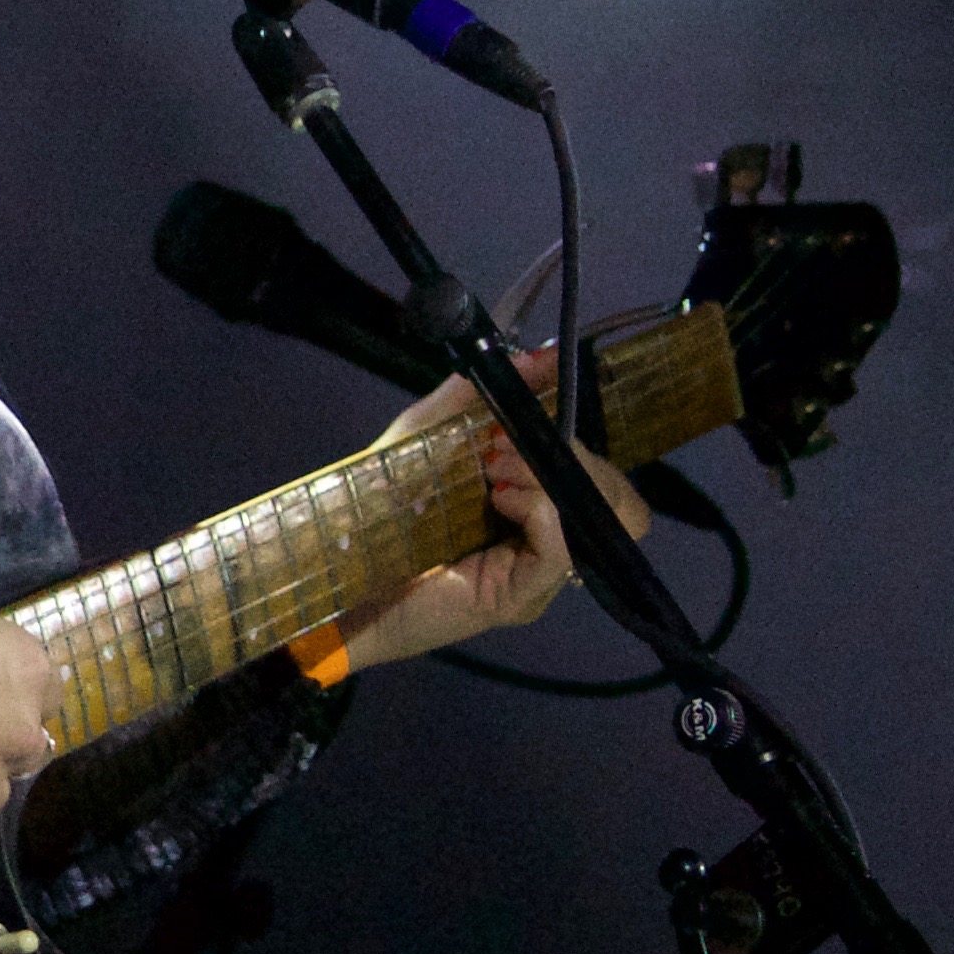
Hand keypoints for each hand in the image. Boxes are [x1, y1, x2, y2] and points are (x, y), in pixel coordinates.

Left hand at [333, 345, 652, 674]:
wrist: (336, 571)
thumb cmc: (377, 506)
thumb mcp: (429, 432)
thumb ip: (481, 392)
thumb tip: (539, 354)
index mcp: (537, 507)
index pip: (607, 481)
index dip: (581, 447)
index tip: (521, 422)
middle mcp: (548, 544)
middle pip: (617, 500)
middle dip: (568, 459)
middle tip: (501, 450)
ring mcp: (538, 576)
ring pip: (598, 522)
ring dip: (552, 481)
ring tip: (496, 474)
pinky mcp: (518, 598)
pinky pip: (561, 550)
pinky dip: (538, 510)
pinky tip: (498, 498)